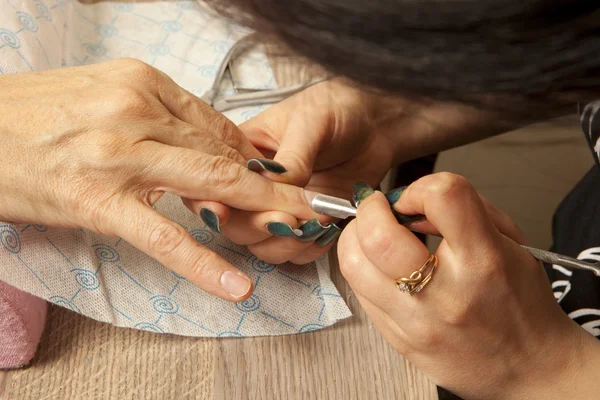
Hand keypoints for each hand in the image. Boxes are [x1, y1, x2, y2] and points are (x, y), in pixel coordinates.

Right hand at [0, 59, 318, 301]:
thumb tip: (210, 144)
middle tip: (313, 202)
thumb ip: (159, 116)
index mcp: (142, 82)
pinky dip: (203, 262)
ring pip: (208, 186)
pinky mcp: (99, 203)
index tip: (276, 180)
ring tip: (299, 230)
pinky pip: (162, 236)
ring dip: (260, 212)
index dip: (253, 157)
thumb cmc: (38, 114)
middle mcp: (137, 113)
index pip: (217, 125)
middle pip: (224, 153)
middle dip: (275, 184)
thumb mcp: (105, 94)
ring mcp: (119, 158)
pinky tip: (235, 283)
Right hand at [208, 79, 400, 264]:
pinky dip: (309, 249)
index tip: (225, 210)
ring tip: (315, 222)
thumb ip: (293, 156)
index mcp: (240, 155)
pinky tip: (327, 230)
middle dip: (257, 226)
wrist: (376, 123)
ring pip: (262, 245)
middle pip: (234, 224)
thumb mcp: (311, 121)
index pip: (215, 184)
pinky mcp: (305, 223)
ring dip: (285, 242)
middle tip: (288, 216)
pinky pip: (295, 251)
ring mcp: (279, 208)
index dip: (214, 201)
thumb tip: (275, 188)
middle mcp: (254, 187)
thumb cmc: (338, 107)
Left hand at [338, 173, 599, 399]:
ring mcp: (416, 323)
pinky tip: (381, 266)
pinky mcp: (398, 341)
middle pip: (378, 236)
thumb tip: (412, 199)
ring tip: (373, 233)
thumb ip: (464, 209)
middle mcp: (445, 294)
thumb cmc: (520, 303)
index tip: (414, 197)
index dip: (420, 186)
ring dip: (356, 238)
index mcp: (483, 261)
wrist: (529, 367)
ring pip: (353, 265)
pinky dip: (363, 268)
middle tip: (379, 207)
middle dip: (370, 209)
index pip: (442, 198)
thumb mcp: (510, 242)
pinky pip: (360, 293)